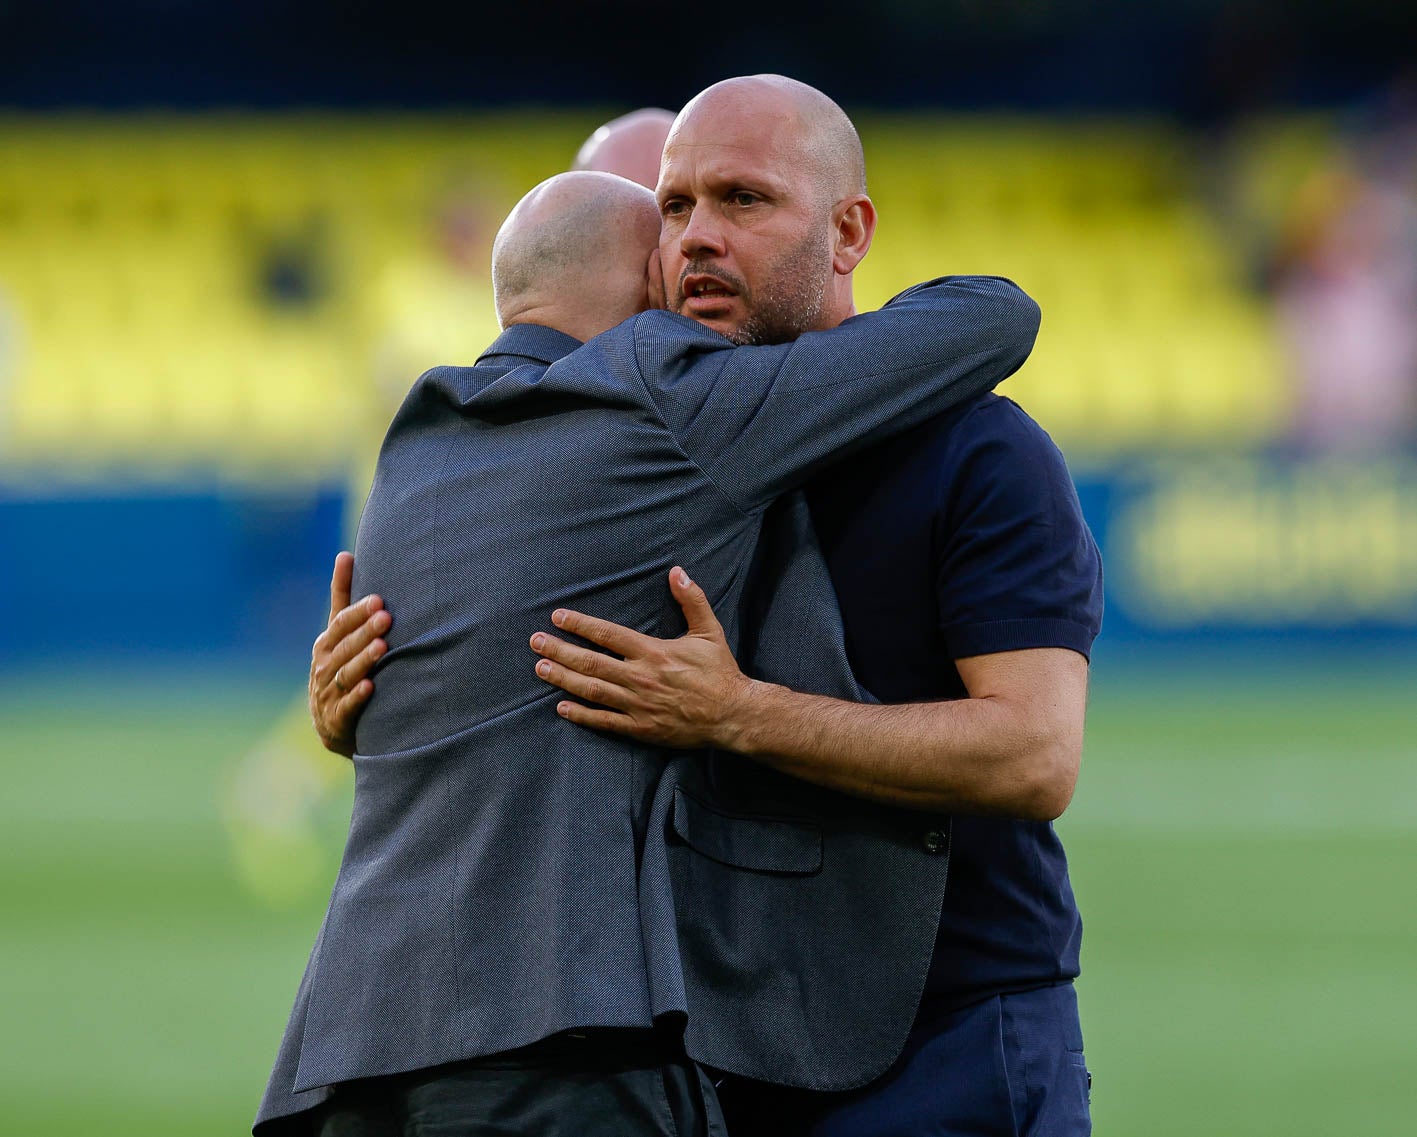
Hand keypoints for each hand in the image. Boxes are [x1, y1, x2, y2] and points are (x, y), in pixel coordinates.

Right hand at [308, 551, 390, 756]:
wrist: (331, 722)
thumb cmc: (341, 665)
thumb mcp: (339, 633)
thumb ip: (342, 596)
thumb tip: (345, 554)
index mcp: (326, 643)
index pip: (341, 623)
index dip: (358, 612)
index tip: (378, 599)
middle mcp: (324, 666)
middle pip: (345, 646)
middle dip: (365, 631)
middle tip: (386, 617)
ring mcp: (328, 692)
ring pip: (346, 673)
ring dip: (364, 660)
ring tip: (382, 647)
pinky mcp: (336, 718)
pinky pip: (347, 706)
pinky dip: (358, 697)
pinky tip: (371, 687)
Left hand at [530, 567, 751, 747]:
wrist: (732, 715)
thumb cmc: (720, 671)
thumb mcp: (709, 631)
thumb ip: (691, 600)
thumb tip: (677, 571)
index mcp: (652, 651)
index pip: (607, 634)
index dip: (580, 625)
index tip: (558, 617)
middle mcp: (639, 677)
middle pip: (590, 661)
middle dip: (559, 650)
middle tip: (536, 642)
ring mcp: (637, 704)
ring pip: (591, 689)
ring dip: (563, 678)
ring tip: (540, 668)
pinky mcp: (640, 727)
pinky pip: (604, 720)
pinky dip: (581, 714)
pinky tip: (561, 707)